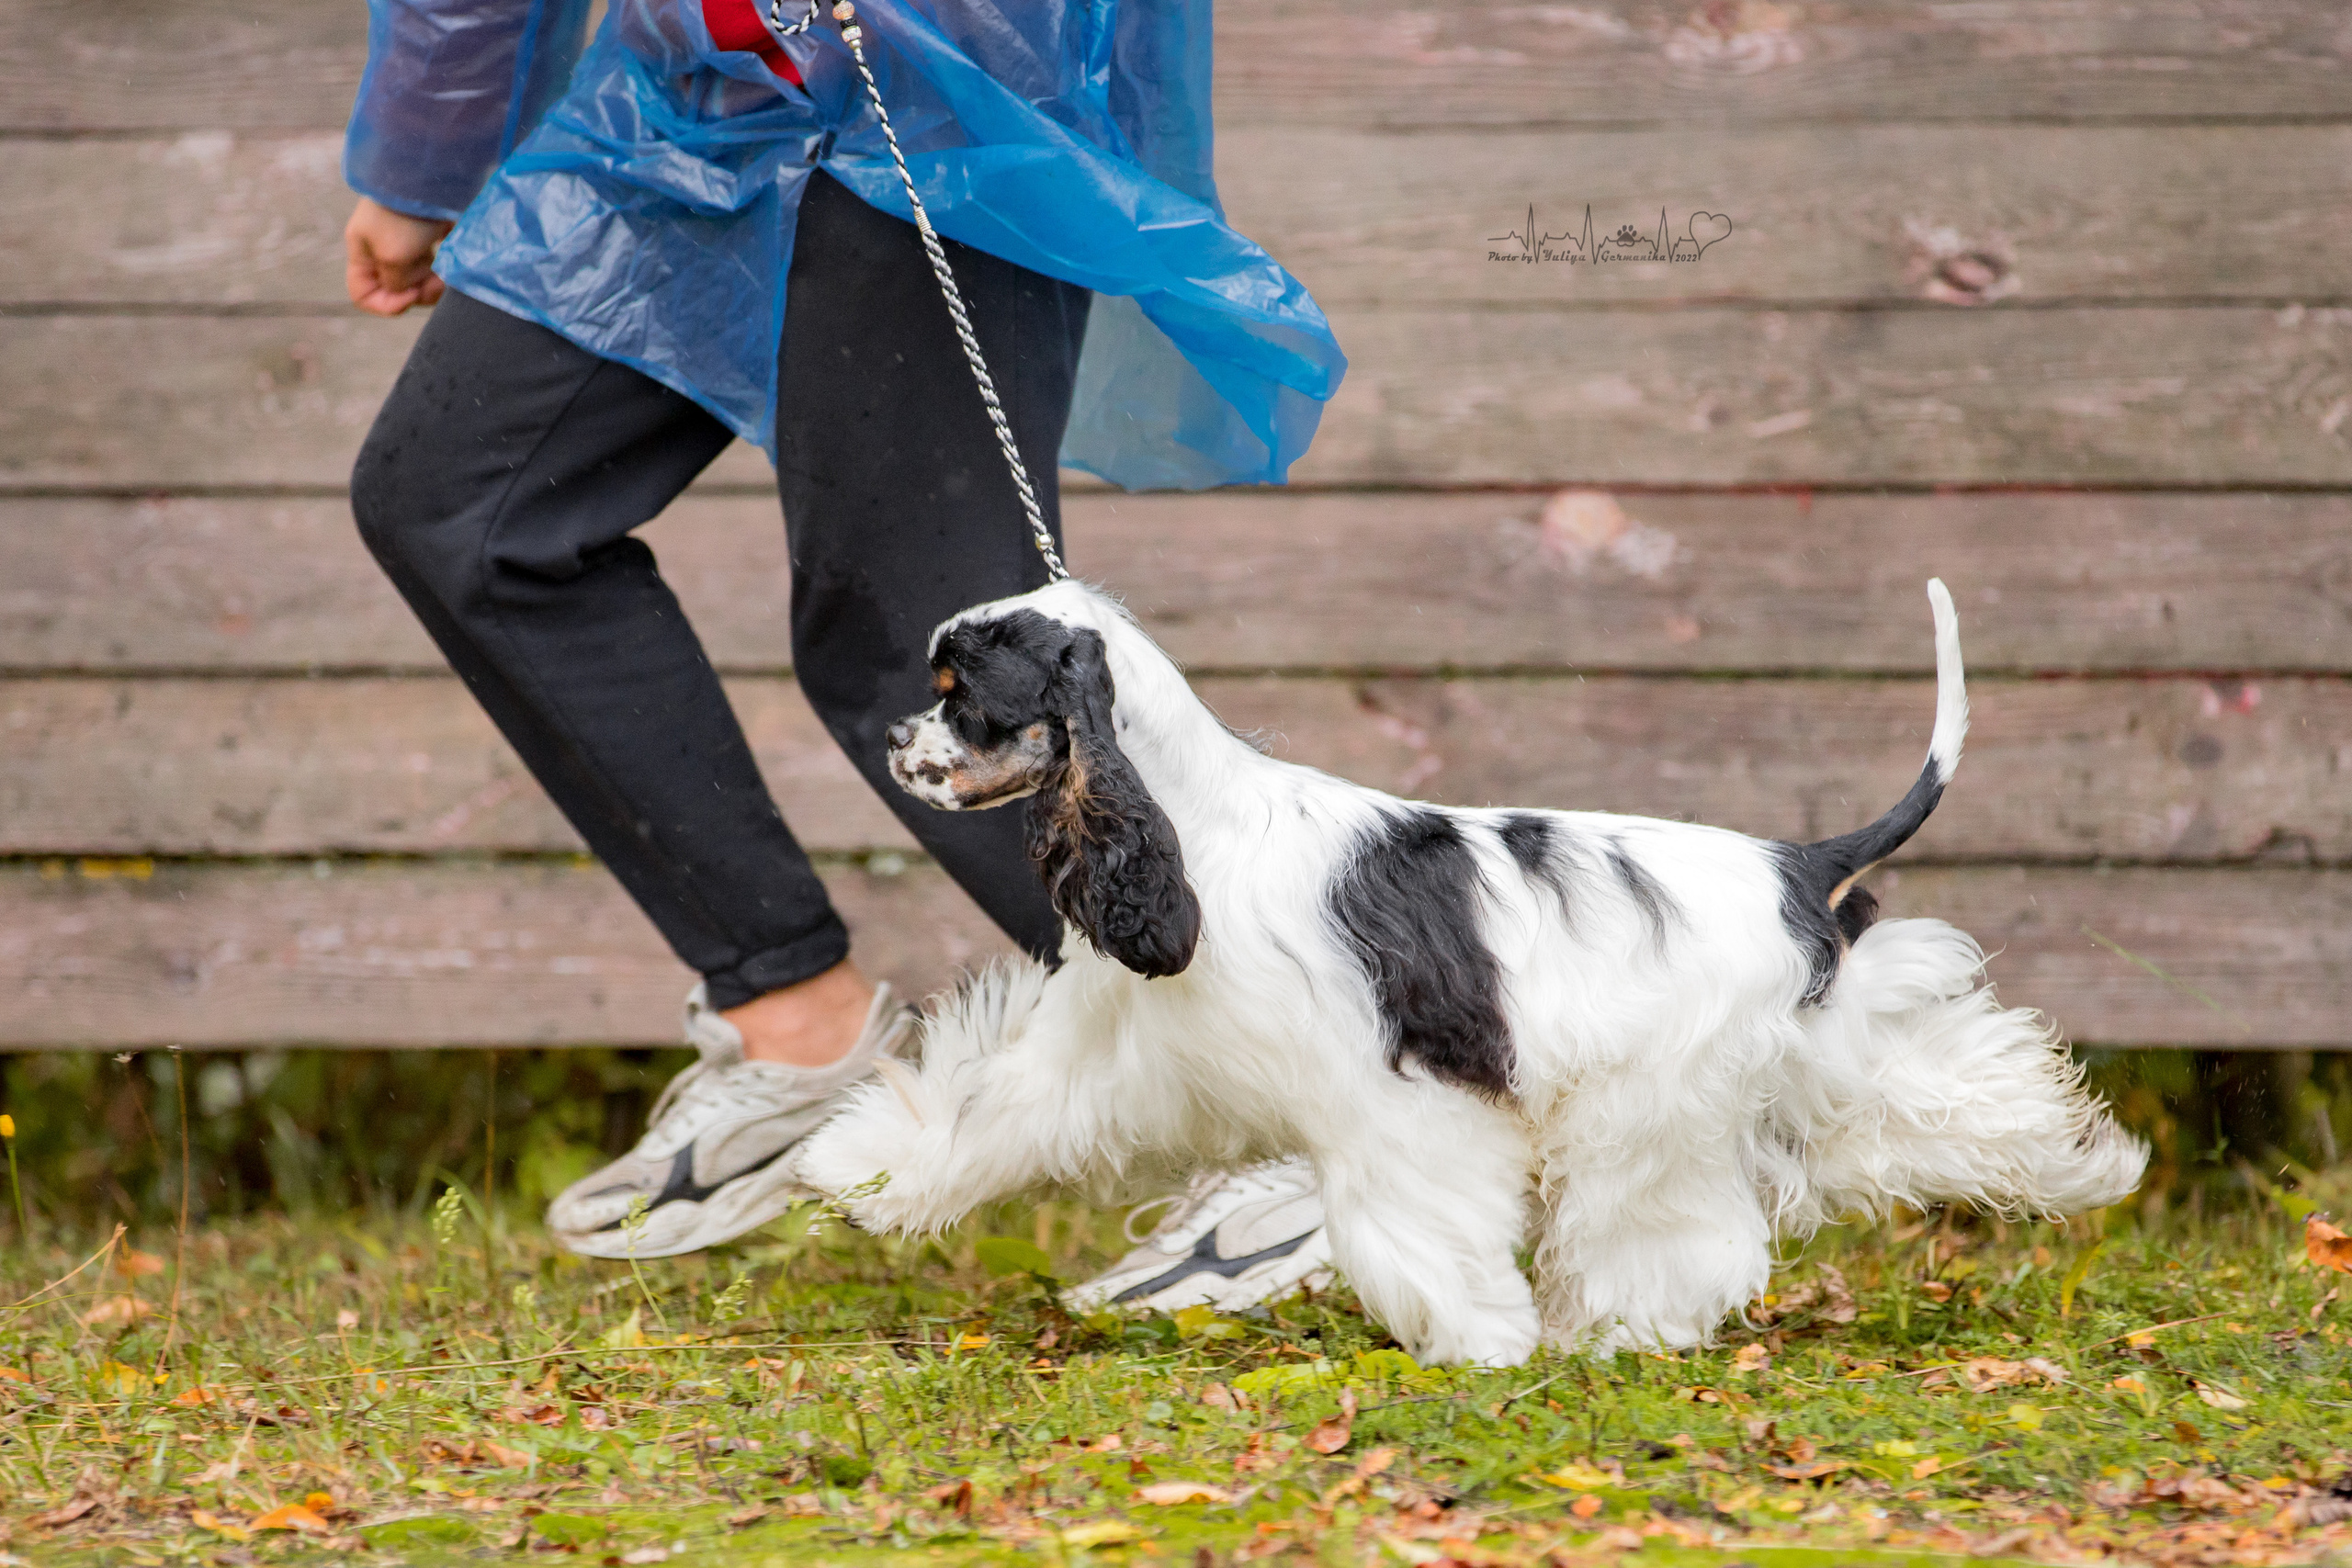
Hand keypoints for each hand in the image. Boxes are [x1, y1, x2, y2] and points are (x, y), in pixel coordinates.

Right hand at [345, 197, 454, 315]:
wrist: (431, 173)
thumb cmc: (405, 216)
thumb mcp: (393, 256)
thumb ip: (395, 283)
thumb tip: (406, 290)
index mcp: (363, 253)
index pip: (363, 295)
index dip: (386, 305)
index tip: (410, 295)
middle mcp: (381, 248)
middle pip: (397, 289)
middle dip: (419, 292)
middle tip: (437, 281)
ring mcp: (406, 240)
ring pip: (420, 278)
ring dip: (435, 281)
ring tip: (448, 271)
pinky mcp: (430, 232)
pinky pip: (438, 261)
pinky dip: (447, 265)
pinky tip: (452, 254)